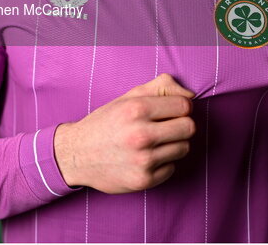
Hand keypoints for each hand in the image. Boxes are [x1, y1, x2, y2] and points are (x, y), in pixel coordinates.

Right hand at [54, 73, 195, 193]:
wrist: (76, 154)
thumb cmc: (105, 123)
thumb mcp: (127, 98)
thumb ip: (160, 88)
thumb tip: (191, 96)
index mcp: (136, 109)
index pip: (184, 106)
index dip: (180, 108)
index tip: (170, 112)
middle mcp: (140, 134)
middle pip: (189, 128)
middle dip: (181, 126)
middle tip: (165, 127)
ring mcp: (143, 160)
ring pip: (183, 148)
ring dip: (172, 145)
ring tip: (153, 143)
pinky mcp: (144, 180)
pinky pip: (172, 168)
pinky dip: (162, 163)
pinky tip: (145, 158)